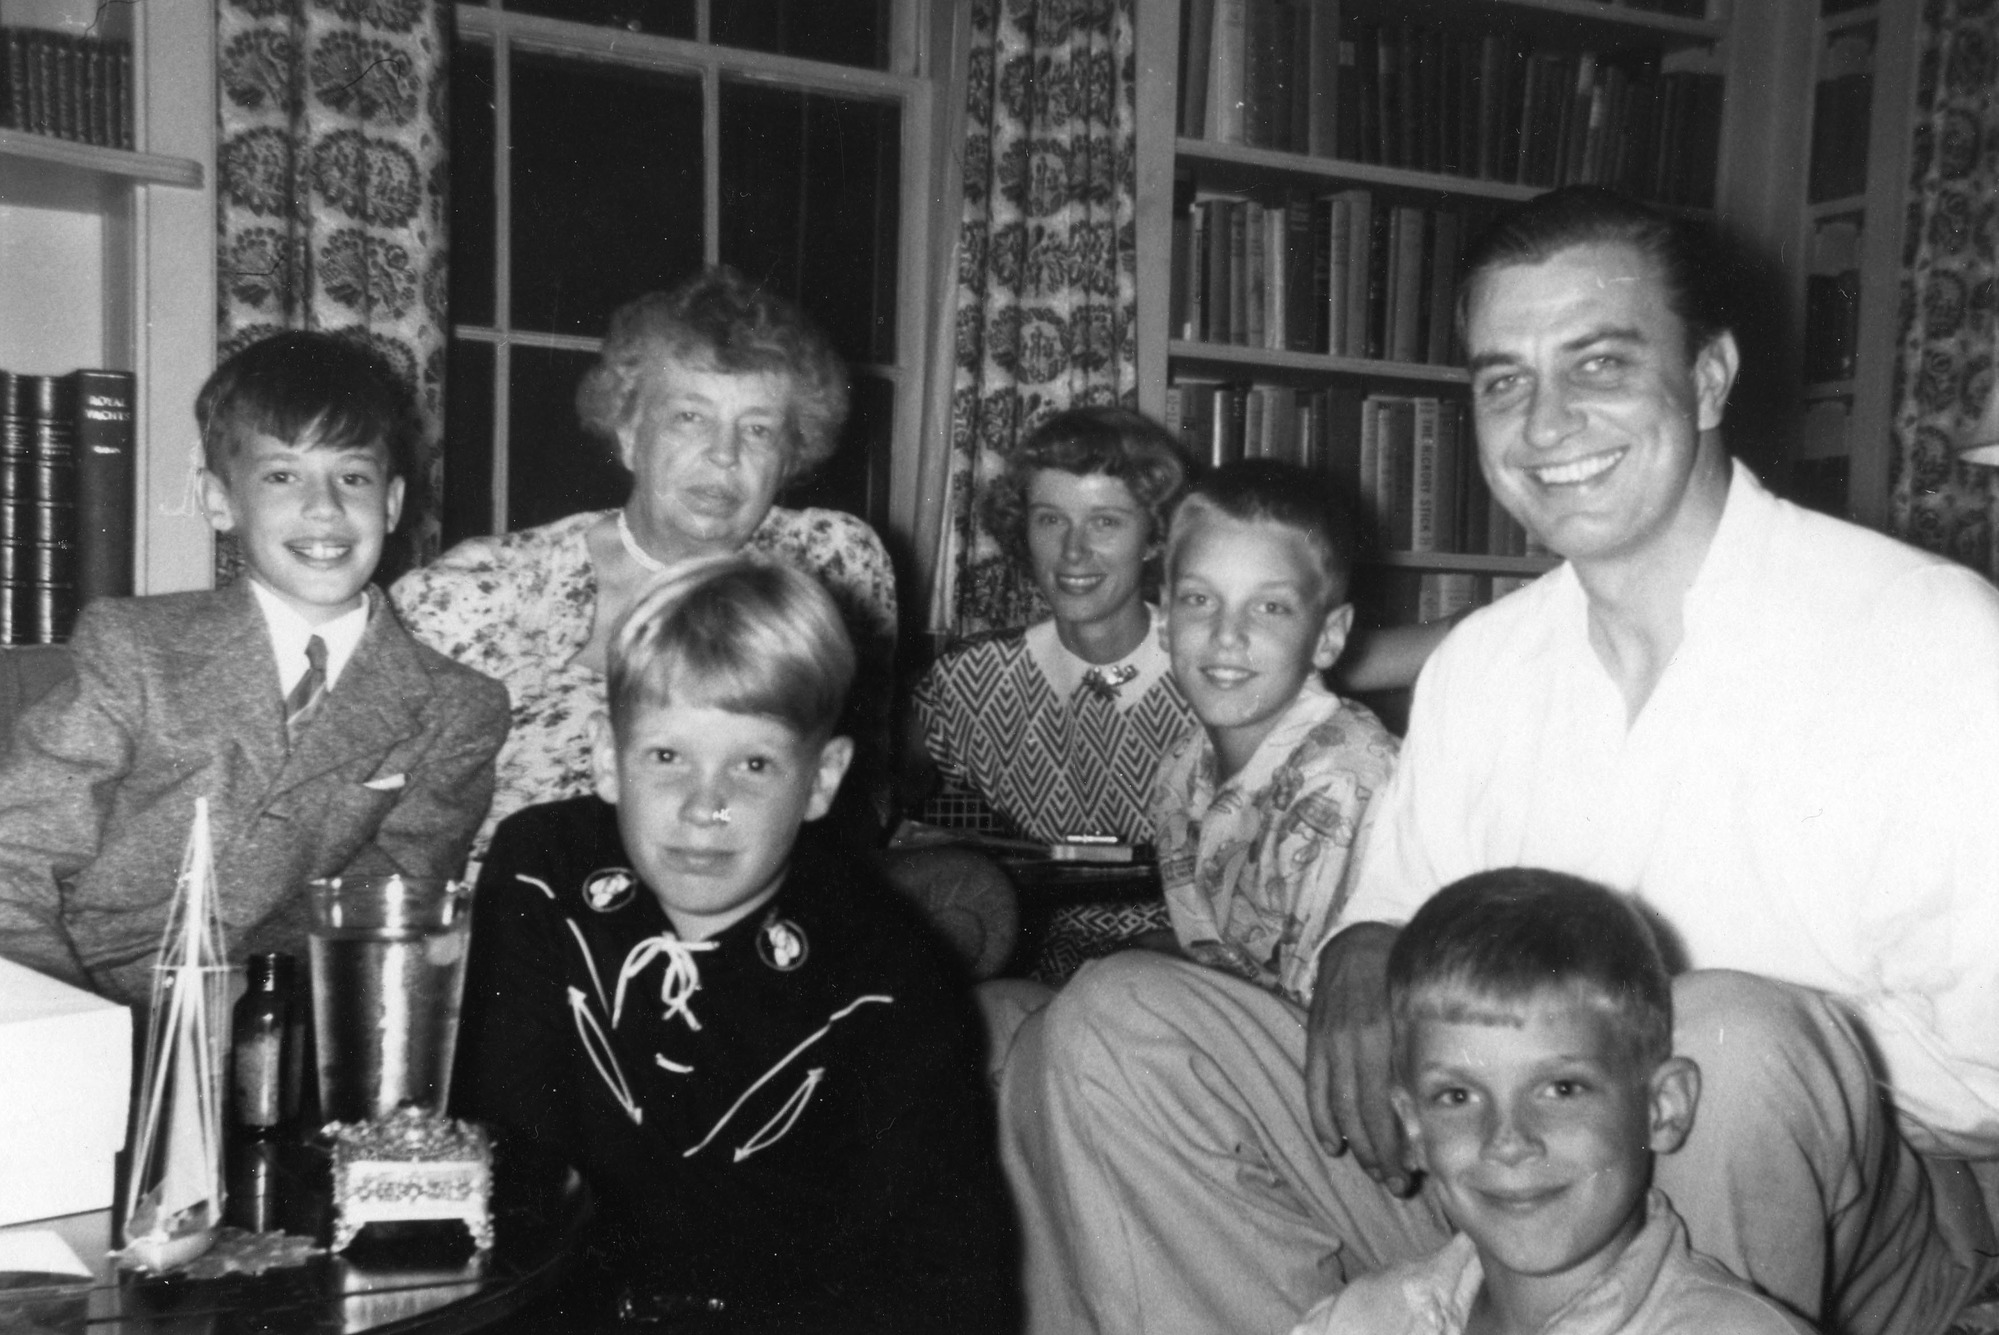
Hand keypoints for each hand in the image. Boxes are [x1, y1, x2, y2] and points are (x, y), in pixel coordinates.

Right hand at [1305, 922, 1410, 1194]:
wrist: (1356, 941)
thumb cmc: (1400, 975)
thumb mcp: (1417, 1006)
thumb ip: (1422, 1047)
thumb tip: (1444, 1101)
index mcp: (1380, 1035)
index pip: (1381, 1106)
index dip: (1392, 1145)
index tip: (1409, 1172)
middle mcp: (1350, 1042)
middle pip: (1359, 1113)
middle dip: (1376, 1154)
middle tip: (1394, 1182)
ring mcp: (1328, 1042)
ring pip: (1336, 1105)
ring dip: (1353, 1143)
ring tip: (1370, 1168)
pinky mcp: (1314, 1040)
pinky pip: (1314, 1087)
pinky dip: (1321, 1118)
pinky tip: (1333, 1143)